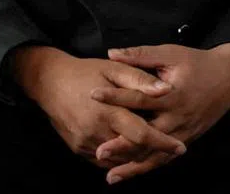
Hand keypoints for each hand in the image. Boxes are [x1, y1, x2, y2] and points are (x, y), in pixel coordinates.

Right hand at [10, 45, 186, 167]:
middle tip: (171, 148)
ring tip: (155, 149)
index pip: (142, 135)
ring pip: (120, 159)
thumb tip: (165, 89)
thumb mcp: (112, 68)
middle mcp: (97, 132)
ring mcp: (86, 143)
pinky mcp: (78, 149)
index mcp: (108, 112)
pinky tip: (130, 149)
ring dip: (138, 156)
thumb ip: (139, 79)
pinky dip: (120, 157)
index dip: (163, 143)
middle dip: (154, 152)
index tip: (181, 147)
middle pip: (133, 151)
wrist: (49, 82)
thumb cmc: (85, 72)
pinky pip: (105, 161)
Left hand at [93, 43, 229, 184]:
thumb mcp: (169, 53)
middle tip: (99, 152)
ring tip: (111, 176)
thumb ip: (140, 55)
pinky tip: (134, 173)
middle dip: (122, 145)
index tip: (92, 96)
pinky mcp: (187, 140)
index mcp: (171, 94)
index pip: (138, 97)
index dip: (115, 96)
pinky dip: (149, 166)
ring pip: (155, 154)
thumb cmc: (197, 62)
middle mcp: (177, 118)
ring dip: (134, 166)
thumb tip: (111, 53)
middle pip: (146, 135)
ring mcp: (183, 132)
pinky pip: (166, 158)